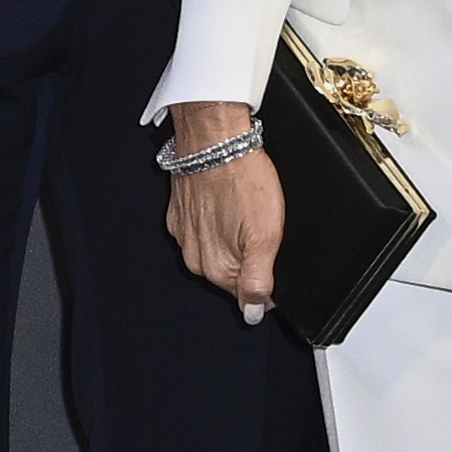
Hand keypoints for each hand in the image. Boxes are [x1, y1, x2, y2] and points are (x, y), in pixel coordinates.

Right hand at [162, 111, 283, 319]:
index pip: (245, 293)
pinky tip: (228, 200)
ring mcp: (184, 234)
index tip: (272, 251)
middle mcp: (195, 256)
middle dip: (248, 255)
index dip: (266, 277)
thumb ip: (258, 280)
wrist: (214, 138)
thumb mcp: (265, 236)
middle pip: (231, 272)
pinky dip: (216, 218)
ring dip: (231, 236)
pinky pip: (202, 227)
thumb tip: (252, 313)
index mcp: (216, 267)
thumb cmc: (242, 179)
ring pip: (216, 249)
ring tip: (244, 209)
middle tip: (261, 225)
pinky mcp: (179, 212)